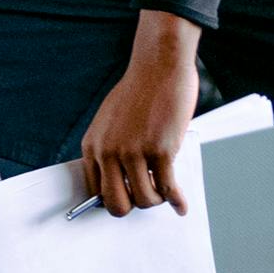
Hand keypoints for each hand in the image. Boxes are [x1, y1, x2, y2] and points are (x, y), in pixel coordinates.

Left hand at [78, 10, 202, 215]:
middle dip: (133, 206)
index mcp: (92, 145)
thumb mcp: (111, 121)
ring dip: (157, 199)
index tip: (127, 200)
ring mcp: (134, 152)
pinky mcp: (160, 150)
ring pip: (144, 200)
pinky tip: (180, 205)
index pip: (95, 191)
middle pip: (116, 204)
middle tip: (146, 197)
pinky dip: (176, 201)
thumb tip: (121, 178)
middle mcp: (109, 152)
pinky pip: (167, 188)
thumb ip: (111, 148)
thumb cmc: (140, 91)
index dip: (114, 199)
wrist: (159, 66)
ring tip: (164, 190)